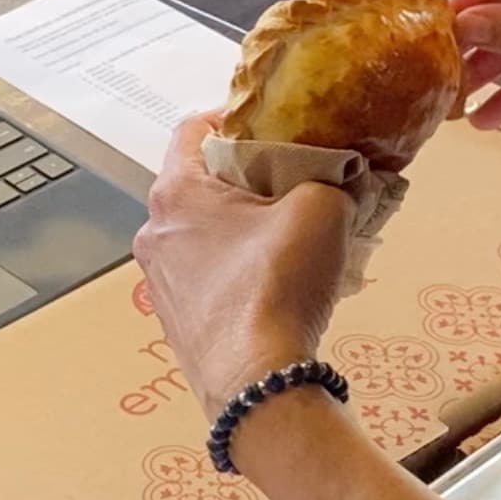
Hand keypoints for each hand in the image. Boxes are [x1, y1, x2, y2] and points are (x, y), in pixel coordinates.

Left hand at [134, 115, 354, 421]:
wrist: (257, 383)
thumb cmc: (277, 284)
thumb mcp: (323, 210)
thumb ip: (334, 178)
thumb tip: (347, 176)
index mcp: (176, 192)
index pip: (193, 128)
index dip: (233, 116)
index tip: (272, 124)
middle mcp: (154, 232)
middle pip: (198, 183)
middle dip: (244, 178)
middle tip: (291, 181)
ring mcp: (158, 281)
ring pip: (201, 233)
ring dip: (240, 227)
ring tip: (289, 236)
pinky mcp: (174, 322)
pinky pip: (205, 277)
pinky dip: (235, 269)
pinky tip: (275, 284)